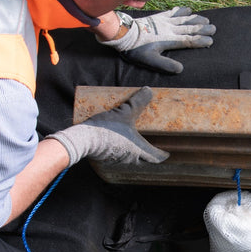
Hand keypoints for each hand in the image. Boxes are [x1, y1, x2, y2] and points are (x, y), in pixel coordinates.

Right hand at [46, 87, 168, 165]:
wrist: (83, 139)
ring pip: (131, 159)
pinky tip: (118, 144)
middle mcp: (131, 159)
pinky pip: (119, 158)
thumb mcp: (124, 112)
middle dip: (149, 154)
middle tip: (151, 145)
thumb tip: (149, 90)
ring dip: (135, 153)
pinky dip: (122, 152)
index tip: (167, 152)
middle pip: (145, 160)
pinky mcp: (106, 159)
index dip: (163, 155)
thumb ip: (138, 102)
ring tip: (135, 142)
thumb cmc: (106, 128)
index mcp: (139, 150)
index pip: (157, 158)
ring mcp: (118, 161)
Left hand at [99, 6, 215, 73]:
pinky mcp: (159, 17)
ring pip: (184, 19)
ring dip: (196, 19)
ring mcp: (165, 21)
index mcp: (170, 40)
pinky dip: (182, 11)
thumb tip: (180, 69)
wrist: (125, 34)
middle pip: (190, 28)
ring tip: (206, 19)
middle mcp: (170, 29)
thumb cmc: (137, 49)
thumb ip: (166, 64)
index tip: (210, 41)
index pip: (189, 40)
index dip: (200, 40)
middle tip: (214, 28)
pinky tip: (188, 9)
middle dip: (203, 28)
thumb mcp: (151, 60)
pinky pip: (174, 12)